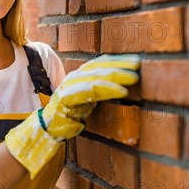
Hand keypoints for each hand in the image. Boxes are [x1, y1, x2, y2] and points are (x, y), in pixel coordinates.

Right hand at [4, 54, 140, 177]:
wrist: (51, 128)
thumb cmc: (72, 114)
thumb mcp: (90, 99)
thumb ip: (102, 90)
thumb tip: (125, 84)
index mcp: (80, 75)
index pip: (99, 63)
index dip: (117, 60)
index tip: (136, 60)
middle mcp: (74, 77)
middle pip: (98, 66)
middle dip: (119, 65)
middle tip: (138, 65)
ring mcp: (69, 86)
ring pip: (94, 76)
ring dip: (115, 76)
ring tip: (133, 78)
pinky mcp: (66, 97)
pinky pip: (89, 90)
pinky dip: (106, 89)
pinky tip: (121, 92)